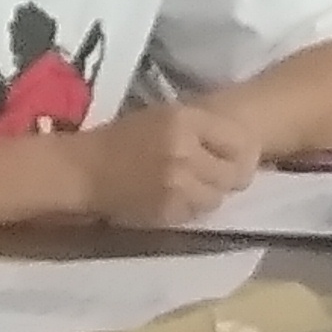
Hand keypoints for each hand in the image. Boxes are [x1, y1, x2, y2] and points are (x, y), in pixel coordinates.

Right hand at [79, 102, 265, 227]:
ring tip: (188, 186)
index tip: (231, 157)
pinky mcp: (168, 210)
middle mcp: (186, 151)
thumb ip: (204, 130)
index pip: (242, 142)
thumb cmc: (123, 139)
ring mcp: (178, 184)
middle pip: (235, 174)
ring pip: (217, 197)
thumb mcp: (164, 117)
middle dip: (227, 177)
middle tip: (211, 175)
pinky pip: (196, 213)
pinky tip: (171, 197)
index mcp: (185, 120)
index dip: (242, 153)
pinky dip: (189, 208)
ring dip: (208, 194)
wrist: (83, 170)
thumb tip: (247, 149)